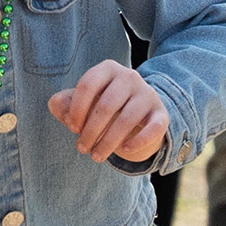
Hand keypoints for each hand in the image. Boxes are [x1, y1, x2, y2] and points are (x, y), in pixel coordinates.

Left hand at [46, 59, 169, 161]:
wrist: (138, 113)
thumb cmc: (102, 106)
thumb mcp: (81, 103)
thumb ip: (63, 104)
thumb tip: (64, 114)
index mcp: (107, 69)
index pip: (87, 85)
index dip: (76, 110)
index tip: (72, 129)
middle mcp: (129, 77)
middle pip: (106, 105)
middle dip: (90, 131)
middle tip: (81, 149)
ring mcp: (147, 94)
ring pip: (127, 119)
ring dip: (108, 142)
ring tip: (96, 156)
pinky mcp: (161, 114)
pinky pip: (153, 128)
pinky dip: (138, 141)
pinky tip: (124, 150)